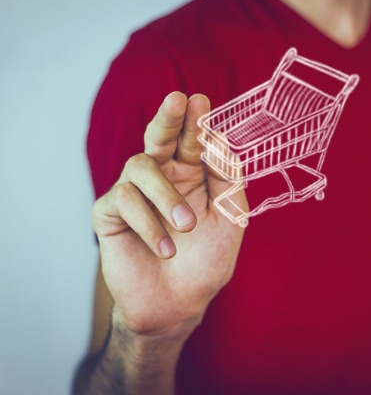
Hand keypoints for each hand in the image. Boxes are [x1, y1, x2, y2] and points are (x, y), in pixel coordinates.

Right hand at [92, 92, 247, 336]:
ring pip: (140, 166)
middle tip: (178, 100)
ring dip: (165, 196)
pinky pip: (123, 200)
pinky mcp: (109, 213)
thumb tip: (221, 141)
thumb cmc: (206, 261)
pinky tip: (164, 248)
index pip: (193, 141)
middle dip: (168, 118)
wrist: (177, 304)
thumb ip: (228, 182)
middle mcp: (162, 178)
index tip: (201, 101)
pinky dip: (148, 224)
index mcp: (192, 176)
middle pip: (159, 137)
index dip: (196, 121)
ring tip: (186, 228)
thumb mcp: (229, 220)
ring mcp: (134, 194)